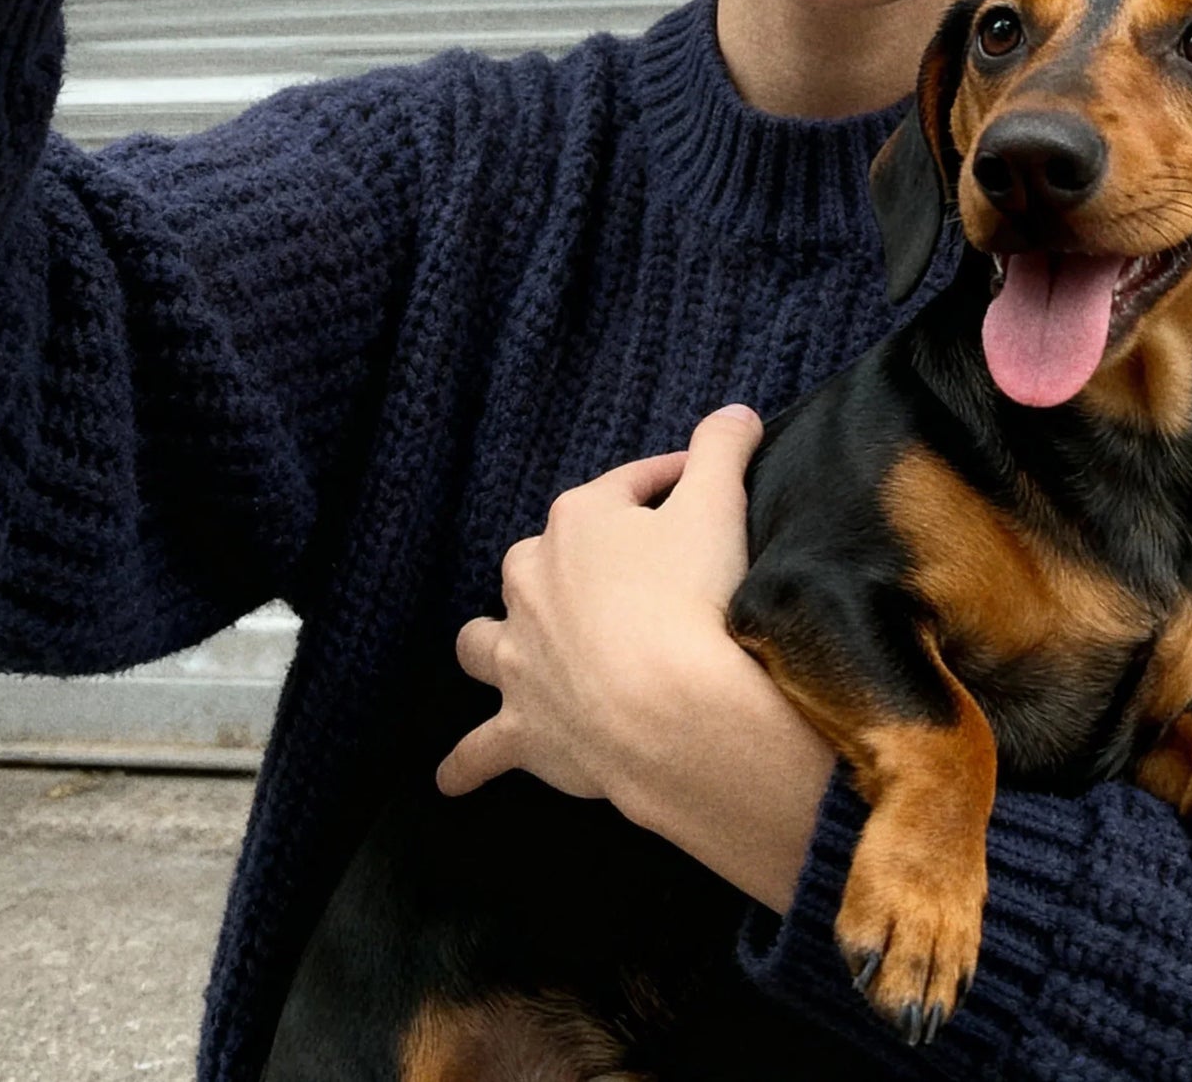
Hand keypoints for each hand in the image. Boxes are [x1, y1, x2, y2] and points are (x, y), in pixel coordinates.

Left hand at [439, 407, 835, 912]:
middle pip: (545, 559)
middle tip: (633, 579)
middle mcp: (532, 582)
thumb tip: (737, 413)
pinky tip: (453, 778)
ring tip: (507, 650)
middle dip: (577, 562)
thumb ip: (723, 447)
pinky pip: (479, 749)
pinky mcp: (521, 727)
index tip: (700, 491)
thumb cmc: (696, 599)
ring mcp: (520, 657)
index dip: (667, 485)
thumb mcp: (719, 502)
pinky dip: (466, 764)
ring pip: (484, 641)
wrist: (674, 709)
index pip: (626, 488)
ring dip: (495, 643)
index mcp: (577, 521)